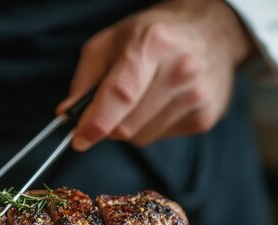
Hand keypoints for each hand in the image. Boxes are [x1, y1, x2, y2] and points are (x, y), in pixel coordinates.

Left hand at [57, 0, 253, 149]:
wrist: (210, 31)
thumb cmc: (151, 36)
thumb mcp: (109, 42)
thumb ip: (84, 79)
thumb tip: (68, 113)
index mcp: (151, 45)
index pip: (120, 94)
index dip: (96, 122)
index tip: (79, 139)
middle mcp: (180, 70)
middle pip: (127, 125)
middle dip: (107, 124)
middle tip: (109, 106)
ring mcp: (197, 96)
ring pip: (141, 138)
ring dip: (129, 127)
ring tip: (141, 98)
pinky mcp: (206, 117)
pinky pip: (160, 138)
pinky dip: (150, 127)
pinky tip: (160, 103)